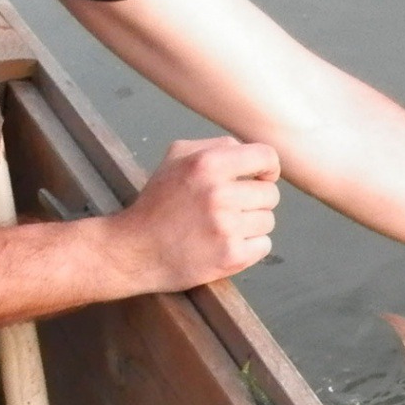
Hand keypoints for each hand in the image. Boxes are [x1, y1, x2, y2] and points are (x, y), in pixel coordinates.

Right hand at [112, 137, 280, 292]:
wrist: (134, 250)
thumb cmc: (157, 202)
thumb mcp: (176, 158)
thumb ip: (216, 147)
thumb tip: (253, 156)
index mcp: (207, 164)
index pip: (266, 157)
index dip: (268, 168)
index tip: (260, 178)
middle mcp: (219, 194)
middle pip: (270, 194)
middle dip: (254, 200)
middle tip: (230, 208)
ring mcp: (226, 228)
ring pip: (268, 221)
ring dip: (251, 225)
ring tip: (223, 227)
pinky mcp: (231, 257)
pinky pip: (263, 245)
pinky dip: (249, 247)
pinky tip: (225, 244)